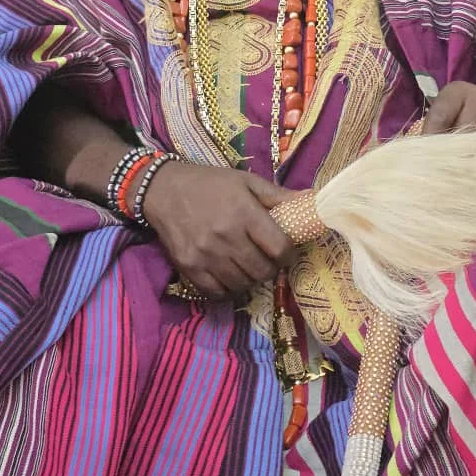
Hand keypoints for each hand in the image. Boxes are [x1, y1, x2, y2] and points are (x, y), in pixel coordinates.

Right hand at [141, 162, 295, 299]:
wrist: (163, 189)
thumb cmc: (210, 183)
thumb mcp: (245, 182)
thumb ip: (278, 196)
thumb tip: (311, 200)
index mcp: (244, 212)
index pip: (279, 248)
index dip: (289, 255)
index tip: (286, 252)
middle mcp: (226, 236)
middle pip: (262, 271)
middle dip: (270, 268)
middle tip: (267, 260)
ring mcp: (206, 254)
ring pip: (242, 284)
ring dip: (250, 279)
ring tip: (247, 266)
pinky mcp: (189, 267)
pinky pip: (217, 293)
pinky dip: (228, 289)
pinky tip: (229, 275)